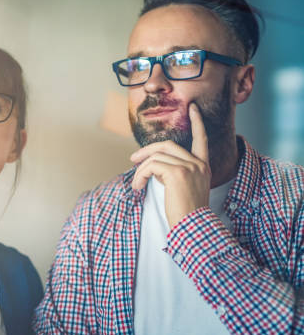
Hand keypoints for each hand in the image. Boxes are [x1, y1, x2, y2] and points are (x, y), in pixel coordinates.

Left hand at [130, 103, 211, 228]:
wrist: (193, 227)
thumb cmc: (185, 212)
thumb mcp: (184, 188)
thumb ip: (175, 172)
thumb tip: (154, 165)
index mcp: (202, 166)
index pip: (201, 139)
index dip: (197, 123)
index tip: (192, 108)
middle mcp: (198, 163)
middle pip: (168, 145)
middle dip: (147, 150)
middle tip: (132, 159)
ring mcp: (189, 166)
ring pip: (156, 157)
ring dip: (140, 169)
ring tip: (136, 184)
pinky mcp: (177, 172)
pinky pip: (151, 165)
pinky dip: (140, 174)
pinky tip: (138, 186)